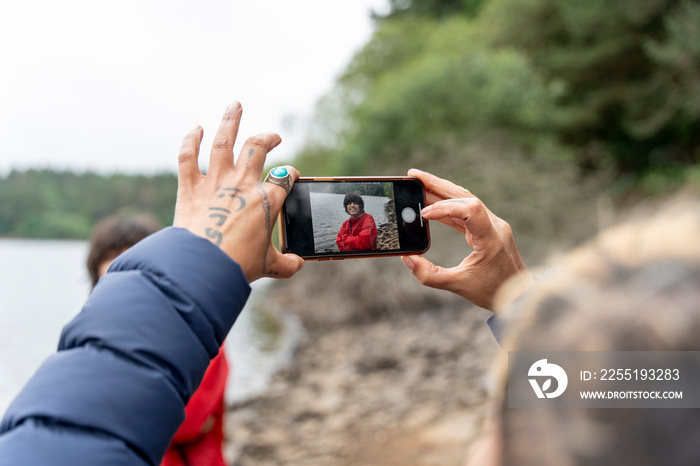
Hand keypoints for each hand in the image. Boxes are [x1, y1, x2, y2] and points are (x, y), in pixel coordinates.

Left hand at [173, 101, 304, 281]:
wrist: (202, 266)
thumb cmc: (237, 266)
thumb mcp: (269, 266)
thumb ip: (287, 264)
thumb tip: (299, 264)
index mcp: (267, 201)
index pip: (284, 178)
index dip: (290, 175)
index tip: (290, 176)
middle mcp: (243, 184)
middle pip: (258, 148)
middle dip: (268, 138)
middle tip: (273, 137)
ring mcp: (215, 182)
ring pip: (224, 142)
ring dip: (230, 121)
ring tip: (235, 105)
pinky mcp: (189, 187)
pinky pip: (188, 157)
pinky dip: (191, 140)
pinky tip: (197, 128)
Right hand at [400, 169, 531, 310]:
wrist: (519, 296)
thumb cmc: (493, 292)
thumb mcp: (458, 286)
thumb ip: (430, 275)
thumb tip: (407, 259)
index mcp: (491, 238)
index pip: (470, 209)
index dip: (444, 207)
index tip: (423, 215)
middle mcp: (494, 226)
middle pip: (464, 195)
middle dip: (437, 184)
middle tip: (413, 176)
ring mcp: (492, 225)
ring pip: (465, 200)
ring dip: (441, 191)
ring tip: (418, 185)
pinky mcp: (487, 228)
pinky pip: (466, 211)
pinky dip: (447, 207)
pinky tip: (431, 205)